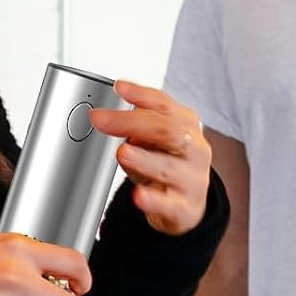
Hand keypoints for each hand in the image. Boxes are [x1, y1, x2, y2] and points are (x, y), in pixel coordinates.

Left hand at [90, 80, 211, 235]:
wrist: (188, 206)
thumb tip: (112, 117)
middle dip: (132, 123)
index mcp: (186, 126)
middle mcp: (194, 149)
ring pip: (169, 167)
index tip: (118, 87)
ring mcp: (192, 179)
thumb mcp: (157, 140)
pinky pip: (169, 204)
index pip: (165, 105)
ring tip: (123, 152)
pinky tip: (138, 195)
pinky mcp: (184, 208)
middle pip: (168, 131)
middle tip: (101, 120)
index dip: (141, 94)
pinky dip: (152, 200)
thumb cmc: (168, 165)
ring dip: (144, 159)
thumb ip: (138, 124)